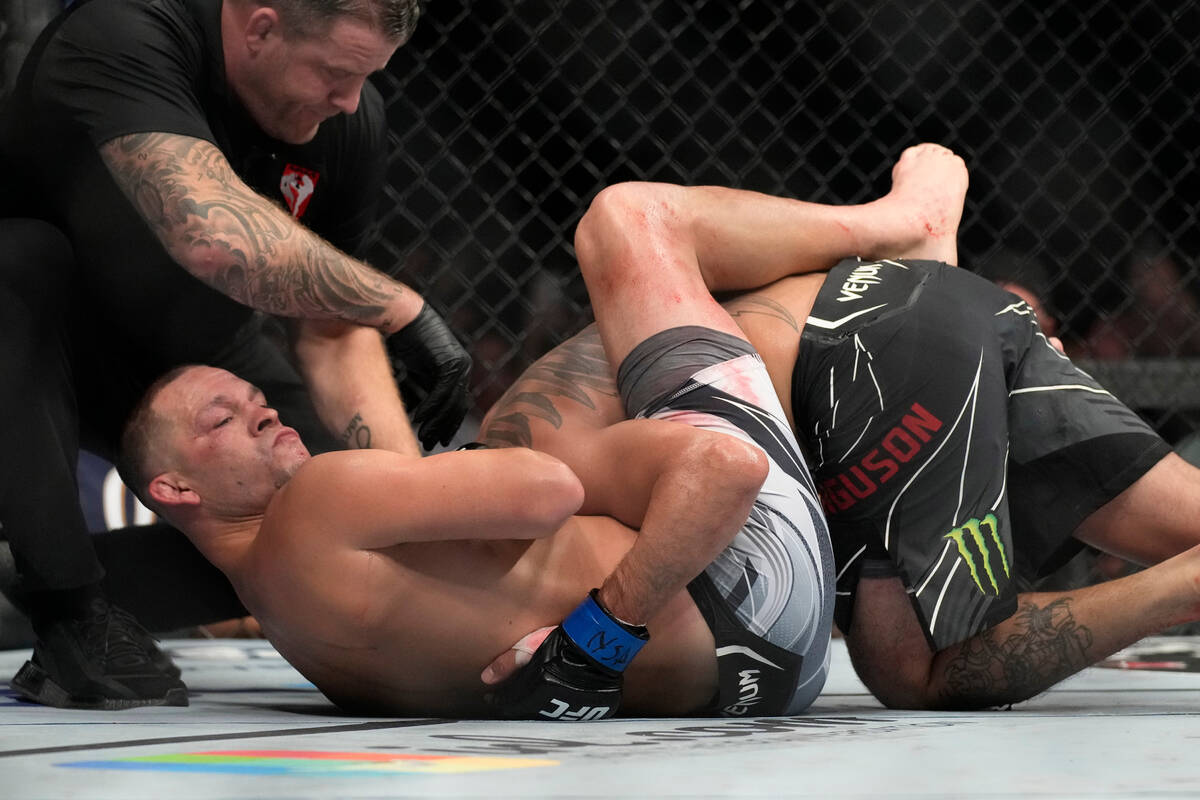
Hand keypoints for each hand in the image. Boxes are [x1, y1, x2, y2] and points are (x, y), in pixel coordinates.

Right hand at [385, 303, 471, 448]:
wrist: (402, 316)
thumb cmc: (405, 340)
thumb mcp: (417, 370)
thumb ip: (423, 389)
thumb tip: (417, 414)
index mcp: (457, 371)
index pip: (457, 404)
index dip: (448, 424)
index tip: (440, 439)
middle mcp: (462, 368)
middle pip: (457, 407)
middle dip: (444, 428)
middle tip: (433, 445)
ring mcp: (458, 365)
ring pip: (450, 403)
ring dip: (436, 422)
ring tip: (425, 437)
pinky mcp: (448, 363)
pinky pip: (441, 392)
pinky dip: (430, 407)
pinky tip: (418, 419)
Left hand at [483, 590, 648, 720]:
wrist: (599, 642)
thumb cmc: (564, 640)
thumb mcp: (532, 645)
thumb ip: (508, 663)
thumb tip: (486, 678)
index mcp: (536, 691)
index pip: (510, 701)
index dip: (499, 700)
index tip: (492, 698)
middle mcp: (553, 705)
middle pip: (528, 712)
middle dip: (517, 707)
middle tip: (510, 702)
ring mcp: (573, 709)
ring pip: (549, 716)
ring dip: (539, 711)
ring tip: (531, 703)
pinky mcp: (590, 710)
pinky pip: (572, 716)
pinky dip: (563, 711)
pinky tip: (557, 705)